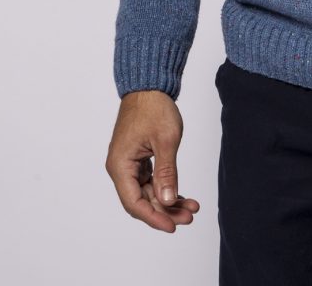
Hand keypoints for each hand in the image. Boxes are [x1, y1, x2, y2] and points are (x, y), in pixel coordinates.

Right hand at [105, 89, 199, 232]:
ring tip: (191, 208)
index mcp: (120, 165)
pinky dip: (165, 187)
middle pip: (142, 200)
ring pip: (148, 192)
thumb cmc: (154, 107)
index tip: (173, 226)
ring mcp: (129, 163)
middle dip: (165, 210)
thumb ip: (166, 172)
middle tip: (189, 217)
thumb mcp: (165, 140)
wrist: (150, 86)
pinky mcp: (138, 159)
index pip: (134, 203)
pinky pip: (150, 180)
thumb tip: (167, 200)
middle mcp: (121, 168)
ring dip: (168, 200)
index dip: (154, 217)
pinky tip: (182, 195)